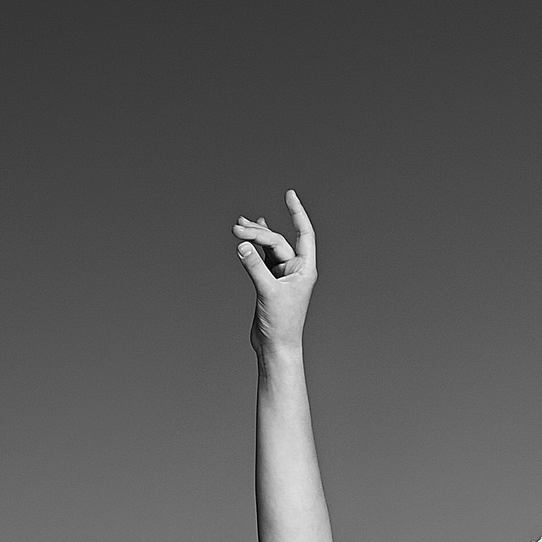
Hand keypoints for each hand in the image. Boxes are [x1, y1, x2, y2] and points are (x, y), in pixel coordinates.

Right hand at [235, 191, 316, 358]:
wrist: (276, 347)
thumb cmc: (281, 324)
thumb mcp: (267, 291)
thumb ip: (254, 266)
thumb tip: (242, 244)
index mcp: (304, 269)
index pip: (303, 234)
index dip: (297, 213)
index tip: (290, 195)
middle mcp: (296, 270)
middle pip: (277, 241)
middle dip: (257, 232)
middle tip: (236, 228)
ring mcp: (283, 275)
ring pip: (268, 248)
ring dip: (254, 237)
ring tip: (237, 225)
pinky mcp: (270, 282)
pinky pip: (262, 258)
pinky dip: (253, 247)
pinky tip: (247, 237)